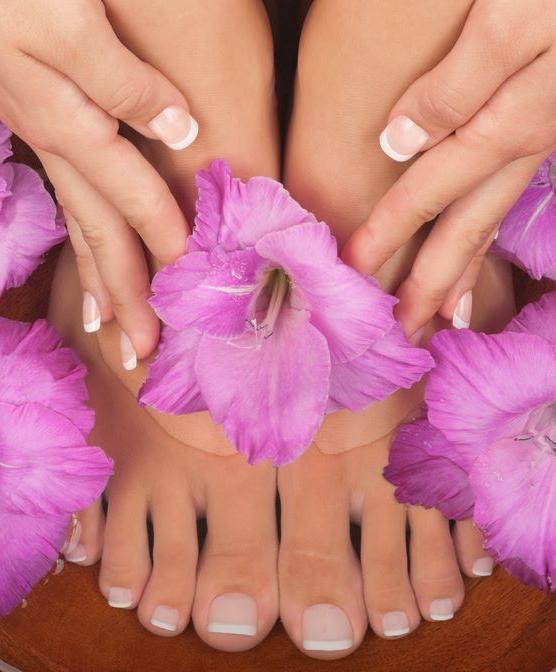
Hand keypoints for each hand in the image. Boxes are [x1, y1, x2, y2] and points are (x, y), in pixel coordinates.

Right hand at [0, 0, 198, 364]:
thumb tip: (181, 133)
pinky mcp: (42, 125)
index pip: (128, 199)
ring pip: (76, 225)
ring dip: (96, 282)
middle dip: (123, 296)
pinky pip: (65, 201)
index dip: (162, 244)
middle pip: (98, 234)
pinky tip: (86, 260)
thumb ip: (122, 81)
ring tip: (110, 330)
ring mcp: (44, 139)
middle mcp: (56, 144)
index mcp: (70, 124)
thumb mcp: (67, 21)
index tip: (188, 292)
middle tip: (142, 352)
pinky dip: (78, 242)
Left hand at [342, 0, 555, 336]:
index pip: (429, 192)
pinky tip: (482, 244)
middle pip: (468, 227)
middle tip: (406, 332)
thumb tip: (398, 142)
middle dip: (433, 284)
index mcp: (506, 124)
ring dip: (466, 272)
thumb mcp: (509, 20)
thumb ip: (458, 84)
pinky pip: (508, 195)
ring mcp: (539, 137)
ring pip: (493, 218)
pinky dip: (490, 232)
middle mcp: (524, 143)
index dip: (387, 233)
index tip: (351, 272)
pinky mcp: (542, 121)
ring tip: (446, 316)